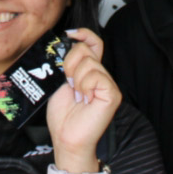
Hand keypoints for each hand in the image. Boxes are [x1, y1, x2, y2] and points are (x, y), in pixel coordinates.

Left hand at [45, 28, 119, 166]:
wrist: (66, 139)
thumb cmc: (63, 117)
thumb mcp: (59, 84)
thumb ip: (65, 66)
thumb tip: (64, 47)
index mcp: (89, 73)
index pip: (93, 44)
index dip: (84, 35)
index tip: (71, 34)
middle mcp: (101, 76)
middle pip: (86, 50)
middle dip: (70, 64)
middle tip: (68, 83)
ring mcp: (108, 85)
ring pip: (89, 63)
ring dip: (76, 79)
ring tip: (77, 95)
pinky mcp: (112, 94)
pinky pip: (96, 76)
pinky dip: (85, 86)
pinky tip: (85, 99)